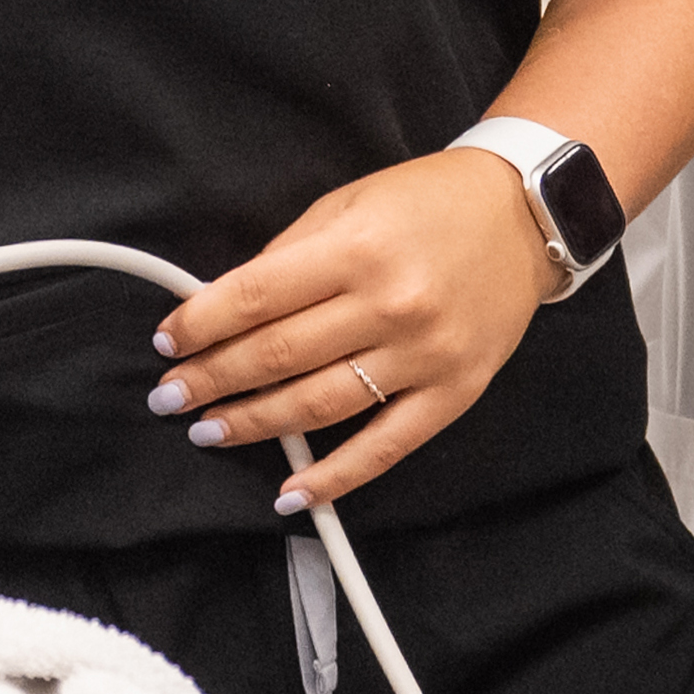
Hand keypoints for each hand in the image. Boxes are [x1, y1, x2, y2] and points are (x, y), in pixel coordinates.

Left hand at [150, 149, 550, 513]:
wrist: (525, 215)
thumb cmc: (429, 203)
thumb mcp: (348, 202)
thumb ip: (289, 254)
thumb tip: (226, 306)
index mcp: (356, 248)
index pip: (255, 297)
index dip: (201, 325)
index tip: (168, 343)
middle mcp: (390, 304)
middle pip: (278, 356)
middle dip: (211, 380)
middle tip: (170, 396)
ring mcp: (424, 355)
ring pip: (320, 406)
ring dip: (255, 425)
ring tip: (211, 430)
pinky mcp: (454, 392)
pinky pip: (386, 446)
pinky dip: (335, 477)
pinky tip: (293, 491)